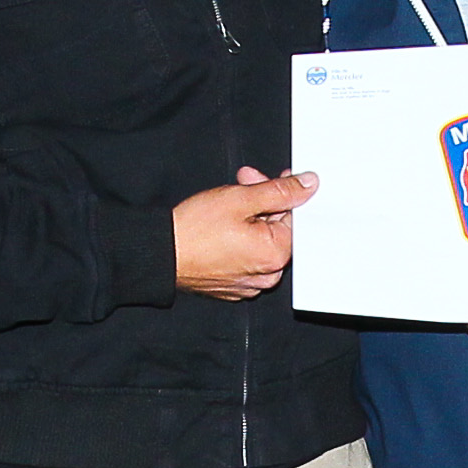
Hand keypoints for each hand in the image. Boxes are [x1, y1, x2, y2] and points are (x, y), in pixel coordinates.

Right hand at [173, 166, 311, 300]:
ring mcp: (248, 284)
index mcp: (276, 255)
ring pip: (260, 243)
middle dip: (261, 203)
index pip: (294, 218)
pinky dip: (238, 241)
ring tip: (224, 207)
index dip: (278, 193)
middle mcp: (267, 275)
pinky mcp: (232, 286)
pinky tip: (219, 229)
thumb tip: (307, 185)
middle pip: (277, 230)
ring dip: (249, 220)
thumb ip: (280, 191)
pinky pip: (245, 258)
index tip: (262, 181)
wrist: (160, 254)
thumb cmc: (193, 230)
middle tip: (238, 187)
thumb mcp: (241, 198)